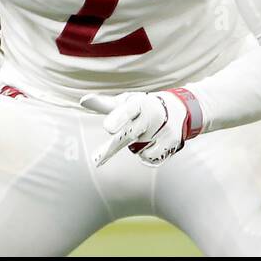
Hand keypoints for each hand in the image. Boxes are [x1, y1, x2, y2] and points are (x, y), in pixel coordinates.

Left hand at [79, 88, 201, 166]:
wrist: (177, 109)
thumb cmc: (143, 106)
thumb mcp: (126, 102)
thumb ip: (105, 104)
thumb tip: (83, 100)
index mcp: (140, 102)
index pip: (129, 109)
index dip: (118, 118)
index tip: (107, 128)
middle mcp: (153, 115)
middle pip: (129, 135)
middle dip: (112, 148)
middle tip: (97, 160)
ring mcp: (164, 129)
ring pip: (137, 149)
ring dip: (134, 146)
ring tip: (143, 134)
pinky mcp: (172, 143)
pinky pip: (149, 158)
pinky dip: (145, 154)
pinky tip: (151, 144)